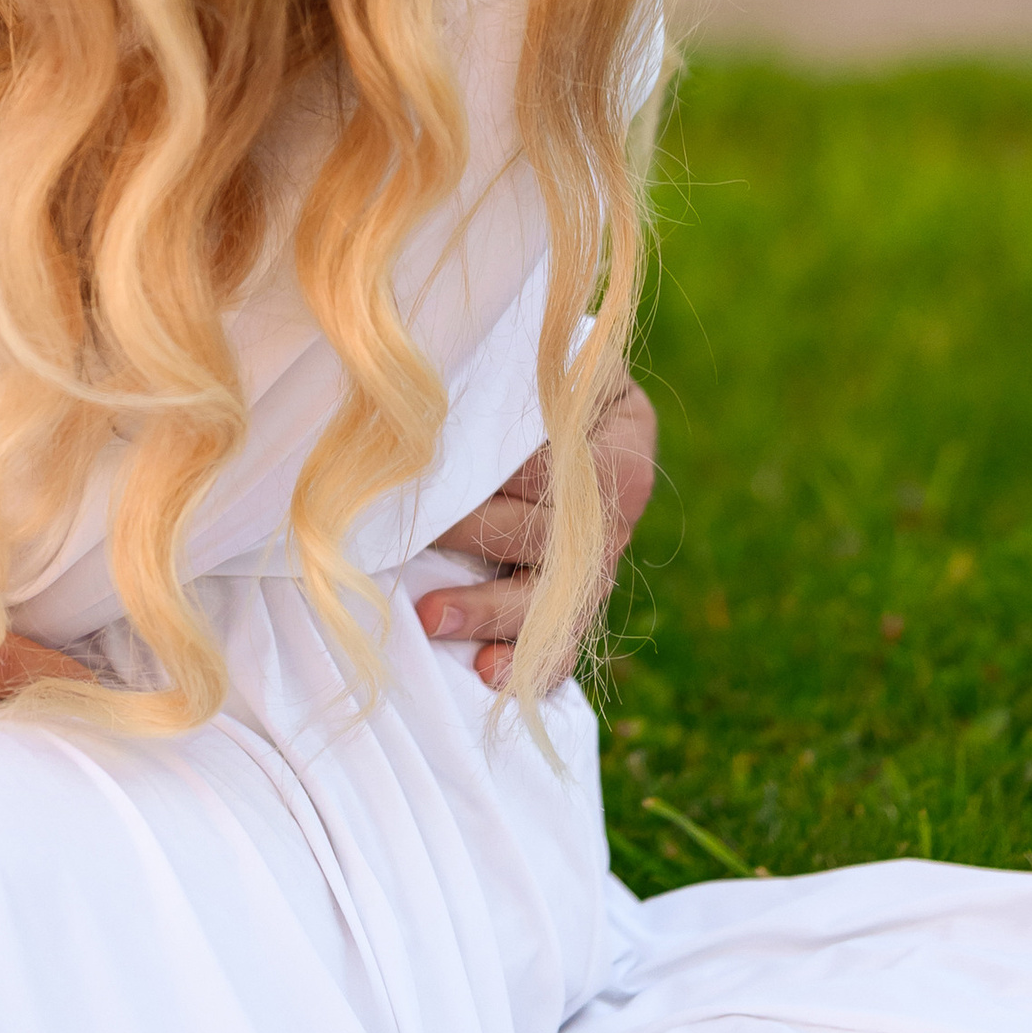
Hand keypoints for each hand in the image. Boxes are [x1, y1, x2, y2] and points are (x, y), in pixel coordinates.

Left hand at [414, 379, 658, 691]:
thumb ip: (517, 375)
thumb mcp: (548, 359)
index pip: (549, 466)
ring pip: (555, 598)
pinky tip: (489, 673)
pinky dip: (529, 661)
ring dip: (491, 611)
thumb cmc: (548, 375)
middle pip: (545, 533)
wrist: (587, 405)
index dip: (494, 474)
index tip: (434, 474)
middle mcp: (615, 510)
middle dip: (472, 535)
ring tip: (434, 616)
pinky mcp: (581, 594)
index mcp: (619, 444)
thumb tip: (440, 384)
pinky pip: (563, 637)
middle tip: (412, 536)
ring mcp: (601, 559)